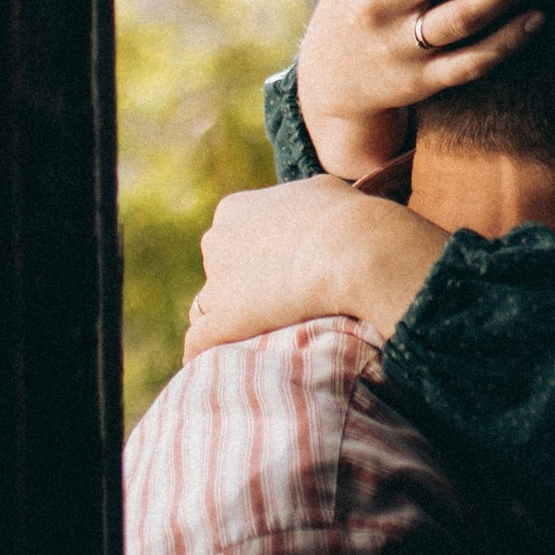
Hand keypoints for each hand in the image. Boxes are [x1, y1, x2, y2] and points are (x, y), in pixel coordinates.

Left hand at [184, 175, 450, 359]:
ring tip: (256, 336)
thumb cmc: (347, 216)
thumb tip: (316, 206)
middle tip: (275, 305)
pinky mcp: (224, 321)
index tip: (279, 272)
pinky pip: (200, 342)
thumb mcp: (322, 190)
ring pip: (208, 306)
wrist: (354, 250)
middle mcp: (216, 240)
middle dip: (239, 287)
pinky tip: (216, 364)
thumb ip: (304, 199)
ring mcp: (216, 282)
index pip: (230, 236)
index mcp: (234, 208)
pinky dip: (205, 353)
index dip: (253, 256)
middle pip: (217, 270)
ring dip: (227, 320)